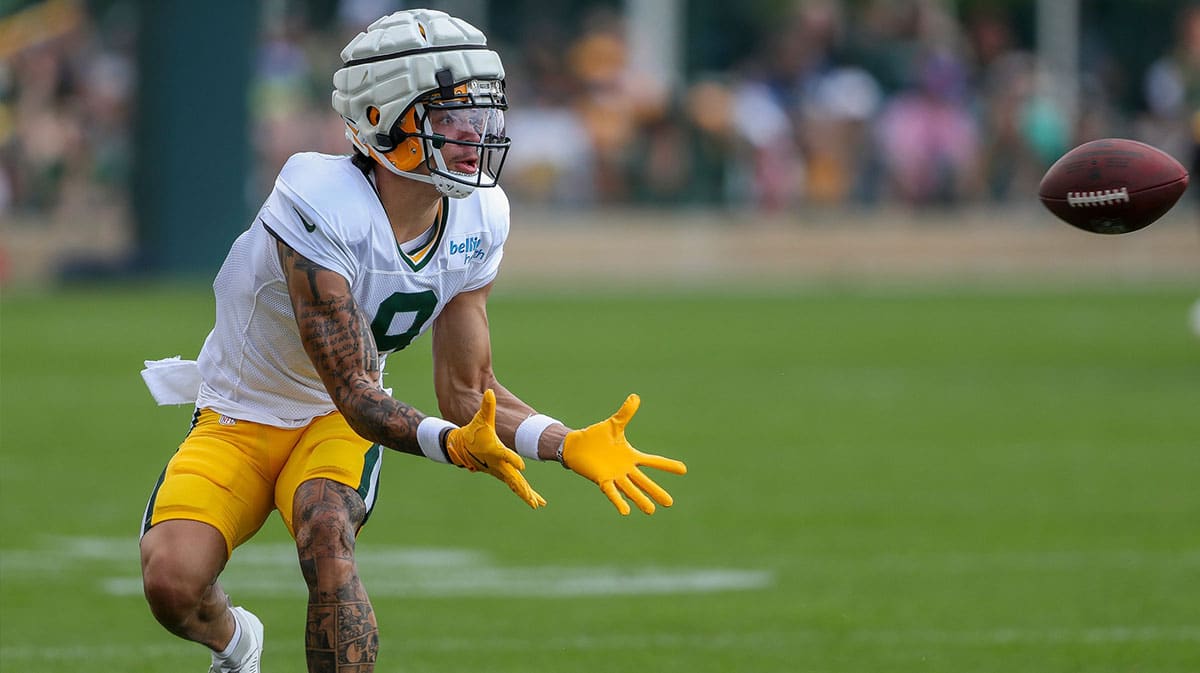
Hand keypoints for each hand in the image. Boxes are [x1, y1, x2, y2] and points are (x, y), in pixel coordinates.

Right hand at [445, 390, 546, 508]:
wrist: (461, 447)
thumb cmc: (473, 432)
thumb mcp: (480, 419)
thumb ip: (487, 407)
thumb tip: (489, 391)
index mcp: (494, 451)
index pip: (504, 455)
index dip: (513, 459)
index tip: (522, 466)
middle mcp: (497, 464)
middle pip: (512, 479)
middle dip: (523, 489)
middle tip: (534, 500)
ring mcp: (499, 471)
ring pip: (515, 485)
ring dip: (527, 494)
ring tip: (539, 503)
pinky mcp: (501, 474)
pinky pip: (515, 485)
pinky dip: (524, 492)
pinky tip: (534, 499)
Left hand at [561, 394, 686, 514]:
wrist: (577, 445)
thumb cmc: (596, 436)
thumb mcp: (614, 424)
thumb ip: (625, 413)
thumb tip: (635, 396)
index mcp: (631, 456)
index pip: (652, 461)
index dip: (667, 466)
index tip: (683, 470)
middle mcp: (625, 469)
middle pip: (644, 482)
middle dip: (656, 491)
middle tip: (670, 503)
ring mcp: (614, 476)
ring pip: (631, 490)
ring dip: (640, 500)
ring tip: (651, 511)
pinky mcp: (602, 480)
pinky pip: (612, 492)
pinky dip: (618, 501)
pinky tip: (625, 512)